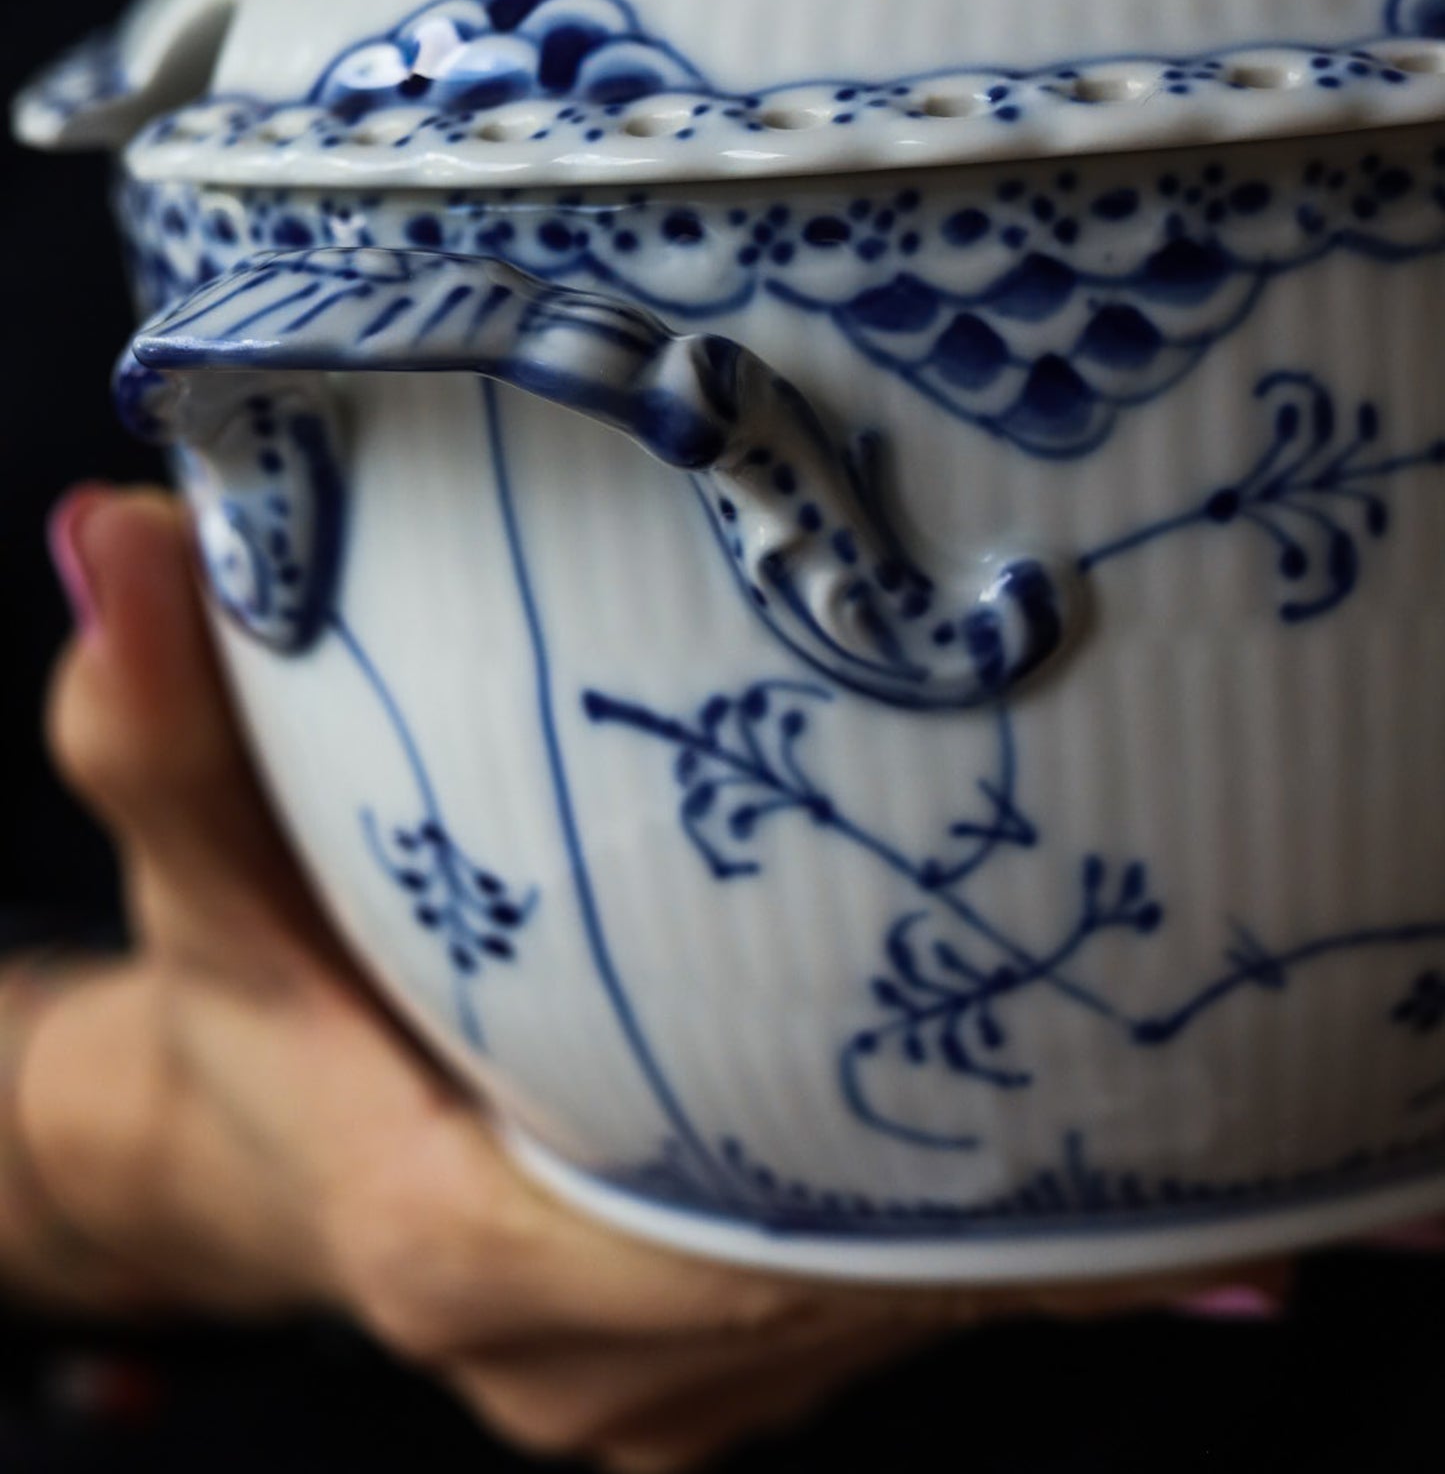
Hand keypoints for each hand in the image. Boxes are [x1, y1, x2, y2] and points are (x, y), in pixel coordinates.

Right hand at [8, 485, 1288, 1470]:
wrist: (243, 1140)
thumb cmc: (242, 986)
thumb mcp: (195, 850)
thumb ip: (163, 714)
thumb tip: (119, 530)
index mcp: (455, 1246)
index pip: (716, 1251)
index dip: (897, 1179)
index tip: (1054, 1062)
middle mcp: (565, 1364)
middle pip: (830, 1293)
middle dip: (984, 1173)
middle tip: (1134, 1008)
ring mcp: (635, 1400)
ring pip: (861, 1318)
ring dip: (984, 1202)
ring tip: (1114, 1044)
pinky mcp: (679, 1384)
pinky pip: (851, 1316)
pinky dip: (937, 1226)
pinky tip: (1032, 1117)